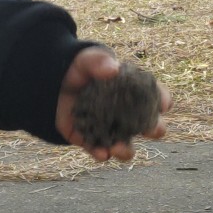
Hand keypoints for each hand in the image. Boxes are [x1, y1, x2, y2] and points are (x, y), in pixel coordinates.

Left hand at [56, 46, 170, 161]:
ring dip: (126, 150)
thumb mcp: (86, 59)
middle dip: (155, 129)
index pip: (157, 96)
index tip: (163, 104)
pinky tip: (100, 153)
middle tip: (151, 130)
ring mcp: (110, 129)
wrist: (49, 81)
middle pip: (150, 126)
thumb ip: (99, 61)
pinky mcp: (90, 138)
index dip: (163, 100)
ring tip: (119, 148)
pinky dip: (101, 153)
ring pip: (126, 145)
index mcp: (134, 92)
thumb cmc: (77, 68)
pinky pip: (98, 150)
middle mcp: (127, 114)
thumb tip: (113, 70)